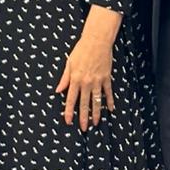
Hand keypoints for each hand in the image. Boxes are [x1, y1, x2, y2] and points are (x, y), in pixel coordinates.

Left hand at [55, 6, 120, 130]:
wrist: (97, 41)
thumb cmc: (81, 50)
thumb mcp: (69, 63)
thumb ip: (64, 79)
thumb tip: (58, 90)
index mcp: (75, 79)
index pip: (71, 99)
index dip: (69, 111)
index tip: (68, 121)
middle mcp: (86, 82)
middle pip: (84, 103)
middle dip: (83, 117)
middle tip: (83, 128)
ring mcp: (97, 81)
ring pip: (97, 100)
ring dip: (96, 113)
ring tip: (96, 123)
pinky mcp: (106, 78)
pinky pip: (108, 92)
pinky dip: (110, 101)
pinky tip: (111, 109)